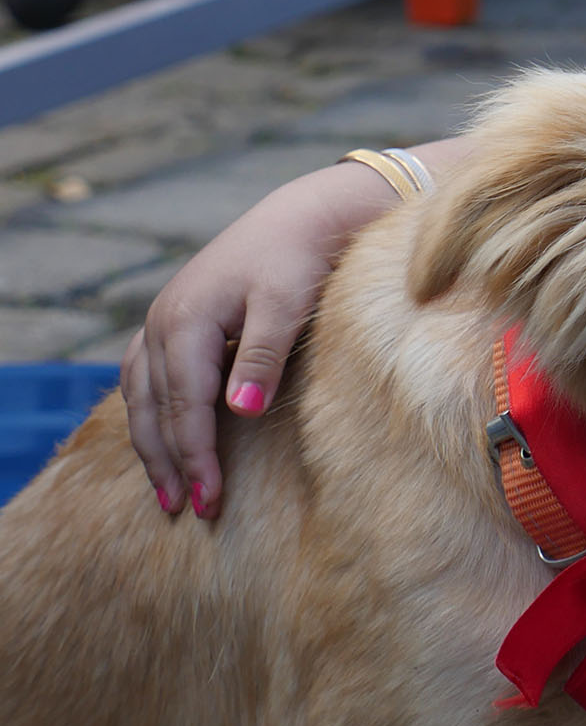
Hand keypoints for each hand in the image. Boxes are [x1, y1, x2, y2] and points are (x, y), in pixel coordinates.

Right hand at [122, 160, 399, 517]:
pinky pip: (145, 376)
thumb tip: (240, 412)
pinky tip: (161, 436)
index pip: (185, 406)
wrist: (303, 216)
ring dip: (152, 444)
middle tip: (187, 509)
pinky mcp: (174, 320)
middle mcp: (162, 322)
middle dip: (168, 462)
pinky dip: (150, 411)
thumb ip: (262, 357)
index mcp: (186, 322)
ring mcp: (162, 320)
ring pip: (142, 396)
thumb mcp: (286, 304)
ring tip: (169, 490)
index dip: (196, 457)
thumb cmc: (300, 259)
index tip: (212, 500)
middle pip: (154, 408)